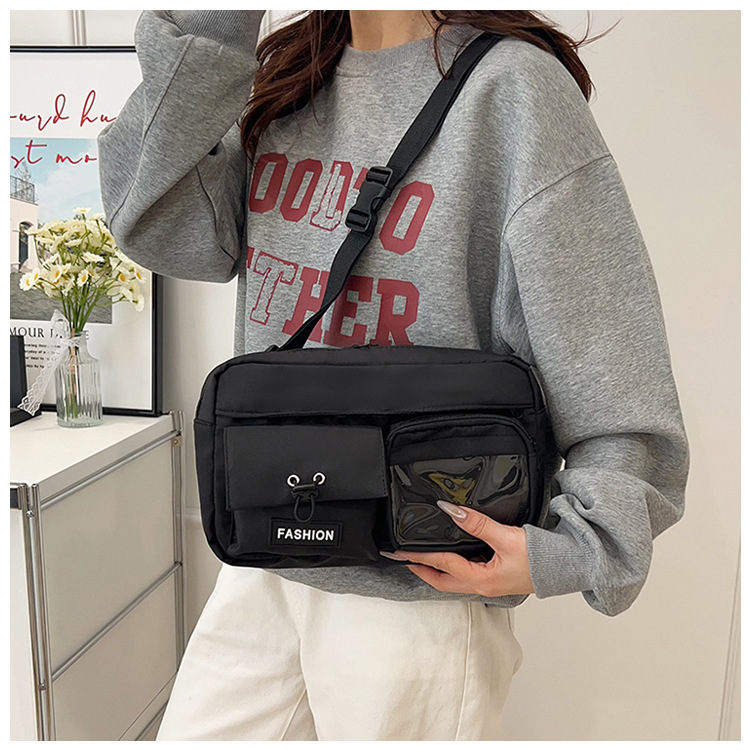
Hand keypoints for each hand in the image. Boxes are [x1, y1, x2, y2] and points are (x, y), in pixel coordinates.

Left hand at [380, 501, 534, 596]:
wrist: (566, 566)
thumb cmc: (541, 557)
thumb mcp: (506, 536)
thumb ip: (477, 523)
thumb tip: (451, 511)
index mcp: (481, 579)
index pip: (442, 564)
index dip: (419, 555)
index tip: (400, 549)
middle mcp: (482, 586)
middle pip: (442, 581)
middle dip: (421, 570)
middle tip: (402, 558)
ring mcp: (489, 585)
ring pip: (453, 581)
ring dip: (435, 571)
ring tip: (420, 558)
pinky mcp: (496, 579)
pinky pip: (466, 576)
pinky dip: (452, 568)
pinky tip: (451, 558)